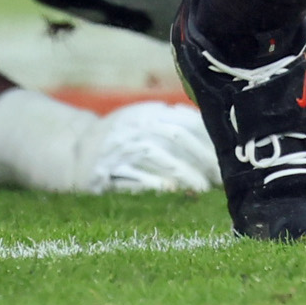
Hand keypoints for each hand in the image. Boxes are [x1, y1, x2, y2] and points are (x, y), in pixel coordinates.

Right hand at [84, 101, 218, 193]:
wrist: (79, 150)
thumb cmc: (124, 138)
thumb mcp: (145, 121)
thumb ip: (175, 124)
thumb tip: (216, 139)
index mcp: (148, 112)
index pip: (185, 120)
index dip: (207, 139)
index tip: (227, 157)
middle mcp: (136, 126)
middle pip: (175, 136)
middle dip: (200, 157)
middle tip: (219, 178)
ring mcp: (122, 147)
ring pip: (157, 156)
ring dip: (182, 171)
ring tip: (201, 188)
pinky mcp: (108, 169)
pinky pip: (134, 176)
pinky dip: (154, 183)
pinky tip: (172, 192)